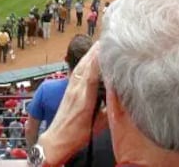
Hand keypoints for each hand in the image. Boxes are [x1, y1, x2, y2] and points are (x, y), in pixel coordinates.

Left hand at [36, 44, 101, 164]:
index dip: (98, 59)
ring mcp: (71, 88)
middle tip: (107, 39)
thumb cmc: (77, 136)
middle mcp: (76, 90)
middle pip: (86, 65)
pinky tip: (89, 57)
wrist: (57, 140)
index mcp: (84, 99)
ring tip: (100, 43)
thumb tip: (122, 99)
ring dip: (90, 54)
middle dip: (95, 51)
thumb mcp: (98, 127)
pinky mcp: (68, 90)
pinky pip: (77, 71)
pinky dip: (85, 62)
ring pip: (81, 66)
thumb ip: (110, 111)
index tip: (106, 46)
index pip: (92, 74)